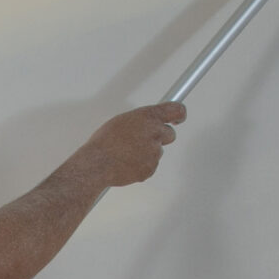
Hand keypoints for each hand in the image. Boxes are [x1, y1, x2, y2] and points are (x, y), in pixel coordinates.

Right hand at [67, 102, 184, 190]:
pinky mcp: (151, 167)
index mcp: (148, 117)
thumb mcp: (123, 121)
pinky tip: (128, 162)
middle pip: (170, 134)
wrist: (98, 163)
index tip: (179, 117)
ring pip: (158, 151)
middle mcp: (155, 132)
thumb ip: (140, 120)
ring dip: (147, 152)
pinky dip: (142, 165)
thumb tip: (145, 123)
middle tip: (145, 140)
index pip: (176, 110)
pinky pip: (151, 165)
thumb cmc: (105, 142)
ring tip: (127, 153)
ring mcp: (155, 151)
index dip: (179, 114)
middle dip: (160, 137)